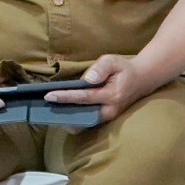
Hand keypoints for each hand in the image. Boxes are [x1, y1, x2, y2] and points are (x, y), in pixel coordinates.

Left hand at [49, 53, 166, 120]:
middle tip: (44, 107)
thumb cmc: (124, 69)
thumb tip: (88, 79)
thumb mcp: (113, 61)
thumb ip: (101, 68)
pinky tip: (61, 111)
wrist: (141, 80)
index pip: (84, 98)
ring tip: (49, 110)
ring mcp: (107, 118)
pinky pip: (86, 123)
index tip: (49, 96)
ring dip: (66, 118)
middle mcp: (109, 111)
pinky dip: (73, 119)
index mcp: (111, 95)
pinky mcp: (104, 120)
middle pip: (81, 117)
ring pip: (83, 124)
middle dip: (62, 113)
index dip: (66, 97)